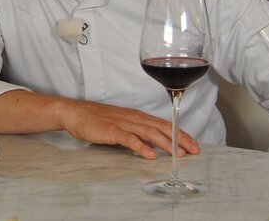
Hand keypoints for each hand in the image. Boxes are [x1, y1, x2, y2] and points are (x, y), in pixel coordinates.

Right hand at [62, 99, 199, 158]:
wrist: (75, 113)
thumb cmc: (96, 119)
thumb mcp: (120, 124)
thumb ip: (135, 132)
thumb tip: (151, 144)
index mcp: (136, 116)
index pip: (163, 124)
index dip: (180, 133)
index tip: (193, 144)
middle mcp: (133, 118)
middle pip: (161, 127)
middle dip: (180, 139)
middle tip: (193, 150)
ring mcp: (123, 123)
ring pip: (149, 132)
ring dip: (166, 143)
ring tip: (178, 154)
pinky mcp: (111, 130)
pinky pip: (129, 139)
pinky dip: (141, 147)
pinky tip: (150, 155)